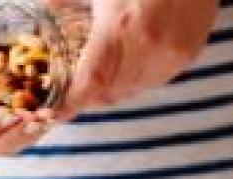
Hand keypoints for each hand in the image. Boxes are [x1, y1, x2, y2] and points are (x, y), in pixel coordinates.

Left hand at [50, 0, 217, 118]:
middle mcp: (148, 48)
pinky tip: (125, 66)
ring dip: (109, 91)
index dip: (68, 104)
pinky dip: (133, 81)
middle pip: (107, 94)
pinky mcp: (187, 55)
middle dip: (84, 97)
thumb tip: (44, 6)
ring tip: (94, 78)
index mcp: (120, 27)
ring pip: (130, 92)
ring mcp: (171, 55)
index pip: (89, 83)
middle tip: (67, 90)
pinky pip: (153, 82)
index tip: (49, 113)